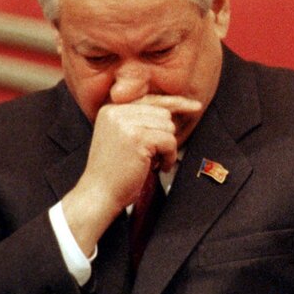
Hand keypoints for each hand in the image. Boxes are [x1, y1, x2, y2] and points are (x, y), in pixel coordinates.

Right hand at [61, 94, 202, 252]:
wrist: (99, 194)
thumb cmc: (114, 171)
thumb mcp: (123, 137)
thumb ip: (141, 120)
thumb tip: (174, 108)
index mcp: (111, 108)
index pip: (150, 99)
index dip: (174, 103)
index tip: (194, 106)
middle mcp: (116, 111)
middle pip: (163, 113)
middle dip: (165, 136)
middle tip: (153, 155)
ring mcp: (125, 123)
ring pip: (168, 126)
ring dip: (167, 148)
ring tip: (152, 162)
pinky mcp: (137, 137)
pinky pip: (169, 141)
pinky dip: (169, 157)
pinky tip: (157, 167)